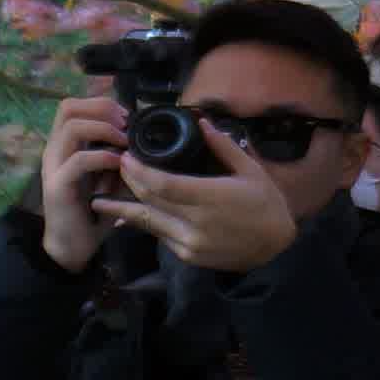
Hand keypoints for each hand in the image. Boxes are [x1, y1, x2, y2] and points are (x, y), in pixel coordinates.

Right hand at [37, 94, 130, 273]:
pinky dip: (102, 155)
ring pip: (71, 127)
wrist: (72, 246)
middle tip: (125, 124)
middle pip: (68, 107)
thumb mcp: (111, 177)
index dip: (102, 103)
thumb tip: (142, 136)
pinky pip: (78, 159)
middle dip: (102, 108)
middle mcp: (54, 150)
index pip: (73, 105)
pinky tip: (118, 162)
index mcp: (64, 145)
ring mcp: (53, 167)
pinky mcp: (57, 186)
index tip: (127, 117)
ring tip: (124, 141)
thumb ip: (120, 156)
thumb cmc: (94, 210)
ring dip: (104, 128)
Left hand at [96, 122, 298, 273]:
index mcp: (211, 197)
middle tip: (117, 167)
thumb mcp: (251, 169)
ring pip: (149, 223)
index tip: (127, 157)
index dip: (140, 172)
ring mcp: (190, 243)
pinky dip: (147, 222)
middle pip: (151, 202)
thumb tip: (203, 123)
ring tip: (103, 199)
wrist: (275, 245)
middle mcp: (196, 223)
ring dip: (125, 209)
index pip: (163, 185)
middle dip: (130, 183)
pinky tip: (133, 214)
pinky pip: (161, 235)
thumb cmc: (266, 202)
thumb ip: (224, 147)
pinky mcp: (188, 256)